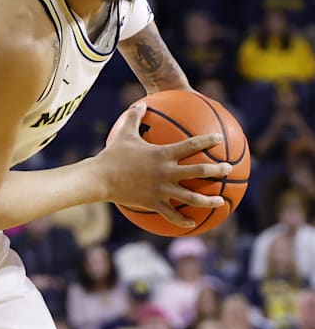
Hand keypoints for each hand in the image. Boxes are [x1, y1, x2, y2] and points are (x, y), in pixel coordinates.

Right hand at [99, 102, 231, 227]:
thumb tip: (141, 104)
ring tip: (220, 200)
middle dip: (217, 170)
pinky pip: (172, 214)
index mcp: (162, 155)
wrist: (100, 179)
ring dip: (208, 200)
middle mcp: (166, 172)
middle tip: (228, 169)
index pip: (191, 146)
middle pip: (199, 171)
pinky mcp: (154, 203)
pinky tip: (193, 223)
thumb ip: (134, 118)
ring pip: (191, 197)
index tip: (219, 138)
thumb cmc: (112, 155)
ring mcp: (161, 190)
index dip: (207, 141)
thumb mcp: (124, 134)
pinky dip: (183, 220)